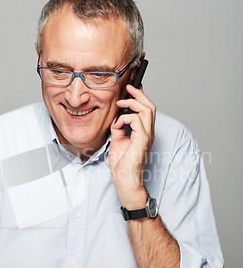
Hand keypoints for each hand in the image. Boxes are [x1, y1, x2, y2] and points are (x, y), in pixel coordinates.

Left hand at [108, 84, 155, 207]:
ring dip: (133, 102)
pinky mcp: (142, 140)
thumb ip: (118, 127)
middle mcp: (148, 132)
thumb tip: (116, 117)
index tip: (131, 88)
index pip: (146, 109)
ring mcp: (147, 136)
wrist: (124, 180)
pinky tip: (117, 124)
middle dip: (139, 94)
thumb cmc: (122, 164)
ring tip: (121, 102)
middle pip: (150, 106)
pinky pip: (137, 120)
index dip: (140, 97)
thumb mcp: (116, 140)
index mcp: (143, 132)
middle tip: (129, 87)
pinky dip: (125, 118)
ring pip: (147, 110)